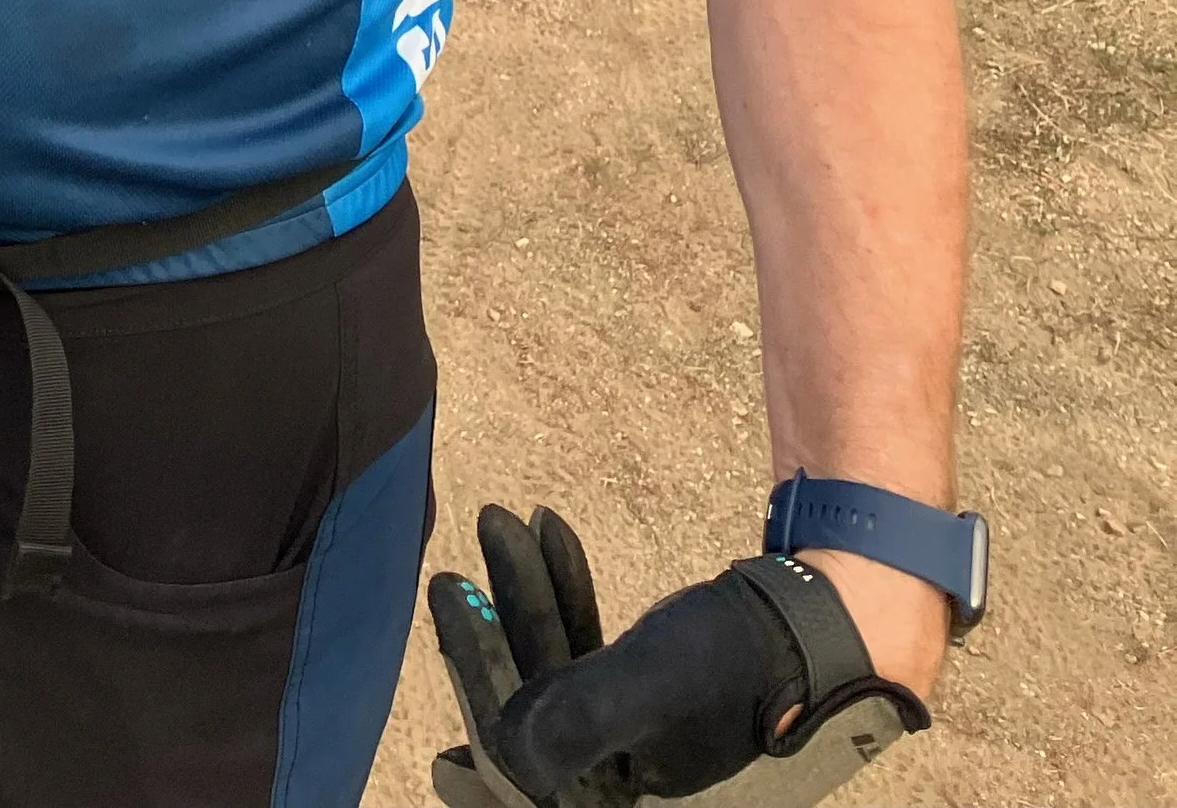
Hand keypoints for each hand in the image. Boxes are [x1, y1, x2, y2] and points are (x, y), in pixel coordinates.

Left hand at [429, 500, 928, 806]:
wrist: (852, 630)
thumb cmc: (756, 663)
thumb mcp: (659, 683)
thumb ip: (580, 718)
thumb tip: (496, 753)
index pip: (519, 748)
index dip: (476, 667)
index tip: (444, 583)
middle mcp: (628, 798)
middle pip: (537, 703)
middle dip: (506, 615)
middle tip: (484, 525)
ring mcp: (644, 760)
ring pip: (564, 671)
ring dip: (537, 595)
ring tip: (517, 517)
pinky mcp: (662, 717)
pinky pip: (596, 659)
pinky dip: (575, 602)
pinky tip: (557, 536)